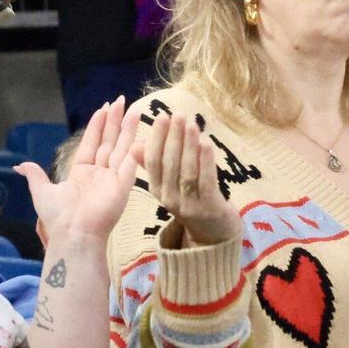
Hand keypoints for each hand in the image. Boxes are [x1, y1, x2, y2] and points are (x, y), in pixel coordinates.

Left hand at [15, 98, 138, 245]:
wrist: (72, 233)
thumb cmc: (57, 216)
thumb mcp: (42, 191)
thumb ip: (36, 175)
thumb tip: (20, 166)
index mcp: (82, 174)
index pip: (91, 144)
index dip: (97, 126)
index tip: (102, 109)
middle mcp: (99, 174)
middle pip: (108, 141)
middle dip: (114, 121)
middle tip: (120, 99)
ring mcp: (113, 179)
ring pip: (121, 147)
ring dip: (126, 128)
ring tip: (132, 108)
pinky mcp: (124, 185)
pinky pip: (131, 162)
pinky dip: (136, 147)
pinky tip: (140, 132)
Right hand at [131, 109, 240, 245]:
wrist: (213, 232)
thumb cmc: (190, 199)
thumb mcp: (168, 184)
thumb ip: (153, 164)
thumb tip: (134, 145)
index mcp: (156, 190)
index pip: (152, 161)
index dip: (156, 138)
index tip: (161, 117)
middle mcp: (169, 198)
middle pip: (168, 163)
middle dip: (173, 137)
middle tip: (177, 115)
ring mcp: (189, 204)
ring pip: (186, 170)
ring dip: (188, 145)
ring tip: (192, 124)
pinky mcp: (209, 207)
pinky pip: (205, 180)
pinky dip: (205, 161)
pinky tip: (206, 143)